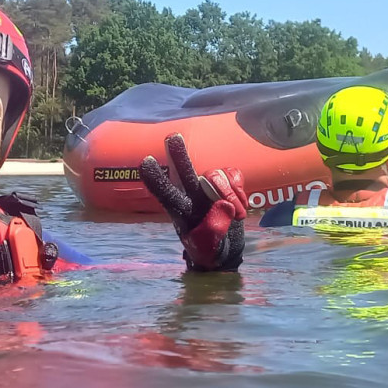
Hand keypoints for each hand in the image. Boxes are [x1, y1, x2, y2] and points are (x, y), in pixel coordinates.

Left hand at [139, 133, 247, 270]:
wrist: (226, 251)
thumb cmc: (210, 251)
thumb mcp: (209, 250)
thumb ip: (213, 231)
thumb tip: (224, 205)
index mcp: (181, 212)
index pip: (166, 194)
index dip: (156, 179)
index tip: (145, 163)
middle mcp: (192, 195)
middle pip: (183, 172)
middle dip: (178, 155)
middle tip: (172, 137)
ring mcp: (208, 188)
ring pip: (216, 176)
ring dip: (231, 194)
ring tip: (238, 216)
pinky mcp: (226, 185)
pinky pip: (233, 175)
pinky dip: (240, 190)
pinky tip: (241, 205)